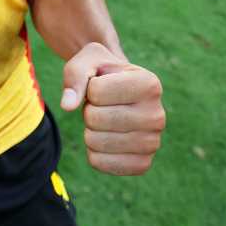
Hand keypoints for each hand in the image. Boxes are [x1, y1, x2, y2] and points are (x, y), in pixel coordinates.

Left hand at [60, 43, 164, 175]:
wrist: (120, 94)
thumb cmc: (102, 74)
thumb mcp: (88, 61)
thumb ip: (75, 76)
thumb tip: (67, 106)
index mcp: (149, 84)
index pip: (96, 91)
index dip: (89, 87)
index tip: (102, 84)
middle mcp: (157, 115)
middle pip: (95, 118)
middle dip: (88, 110)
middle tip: (102, 105)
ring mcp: (153, 142)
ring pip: (95, 142)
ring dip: (90, 130)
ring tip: (105, 120)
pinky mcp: (142, 164)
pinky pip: (99, 163)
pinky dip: (93, 151)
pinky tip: (105, 139)